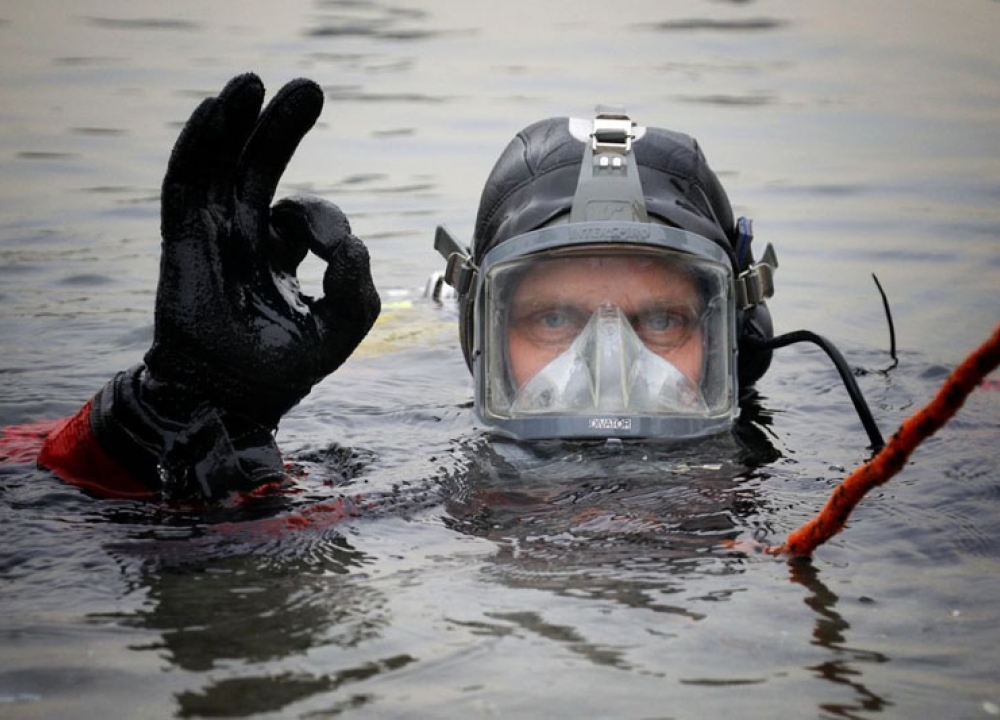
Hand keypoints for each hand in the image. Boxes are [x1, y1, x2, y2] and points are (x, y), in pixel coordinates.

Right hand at [145, 73, 379, 427]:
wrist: (230, 399)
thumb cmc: (283, 369)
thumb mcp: (341, 330)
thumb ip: (359, 289)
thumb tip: (349, 244)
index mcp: (279, 257)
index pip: (303, 217)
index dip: (322, 219)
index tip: (330, 247)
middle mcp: (244, 238)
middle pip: (260, 169)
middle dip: (282, 129)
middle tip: (309, 88)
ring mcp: (211, 235)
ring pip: (221, 166)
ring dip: (235, 122)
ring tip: (252, 81)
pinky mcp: (183, 239)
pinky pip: (186, 183)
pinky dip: (198, 146)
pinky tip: (215, 110)